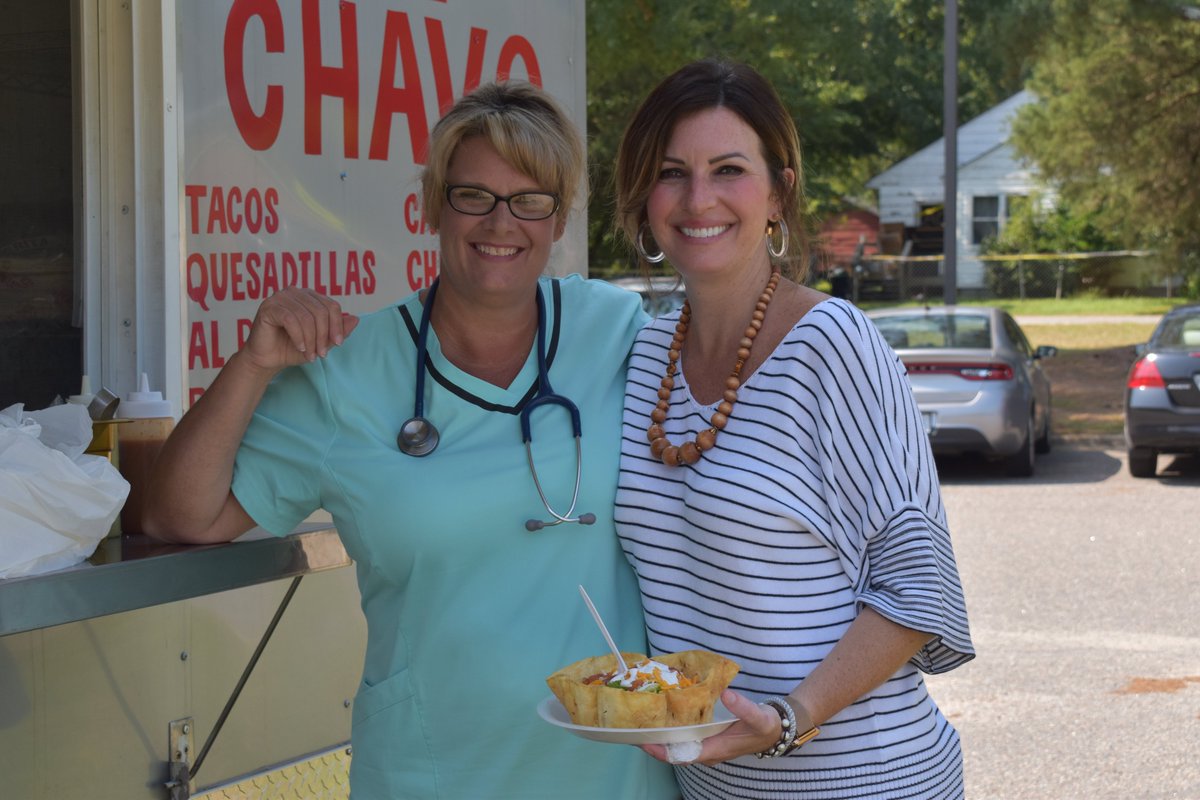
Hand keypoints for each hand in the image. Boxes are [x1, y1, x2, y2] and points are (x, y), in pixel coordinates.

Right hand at [240, 288, 358, 373]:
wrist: (267, 360)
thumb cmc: (292, 348)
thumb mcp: (321, 342)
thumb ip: (338, 331)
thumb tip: (356, 319)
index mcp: (309, 296)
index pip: (331, 305)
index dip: (337, 325)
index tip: (338, 344)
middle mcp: (295, 292)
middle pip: (321, 311)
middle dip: (323, 336)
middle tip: (321, 354)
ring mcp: (280, 297)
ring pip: (306, 317)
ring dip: (311, 340)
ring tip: (310, 355)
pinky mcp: (268, 306)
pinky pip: (290, 319)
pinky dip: (298, 336)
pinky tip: (300, 347)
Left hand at [639, 689, 780, 765]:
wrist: (774, 730)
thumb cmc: (765, 726)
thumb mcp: (758, 717)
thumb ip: (743, 707)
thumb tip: (725, 695)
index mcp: (714, 750)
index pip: (680, 756)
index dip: (660, 750)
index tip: (642, 739)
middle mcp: (706, 751)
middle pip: (673, 751)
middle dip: (654, 740)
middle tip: (634, 723)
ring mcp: (706, 745)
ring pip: (677, 743)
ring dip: (661, 733)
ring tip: (643, 717)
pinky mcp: (707, 737)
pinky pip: (684, 736)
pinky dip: (672, 727)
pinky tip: (664, 713)